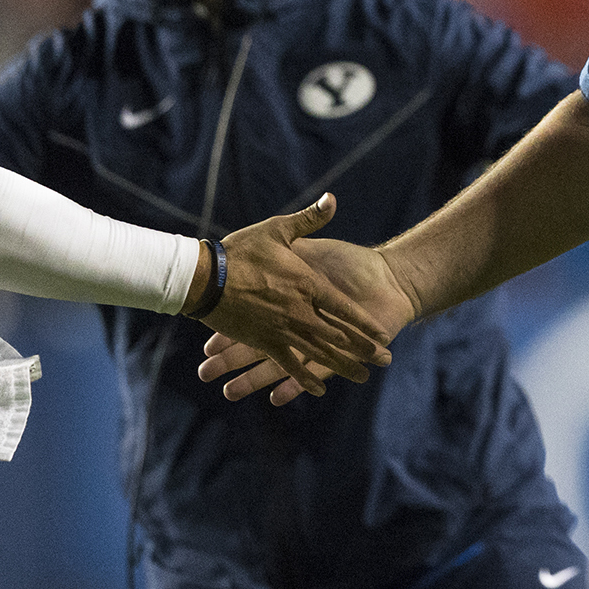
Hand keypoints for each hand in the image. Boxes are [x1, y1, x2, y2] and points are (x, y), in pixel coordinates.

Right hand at [195, 195, 394, 394]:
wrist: (205, 277)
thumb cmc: (242, 250)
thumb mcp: (278, 230)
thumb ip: (309, 219)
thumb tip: (332, 200)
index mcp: (307, 284)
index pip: (344, 309)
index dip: (364, 323)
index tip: (382, 334)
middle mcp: (300, 311)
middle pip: (338, 336)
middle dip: (362, 349)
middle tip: (383, 360)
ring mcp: (283, 330)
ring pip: (319, 353)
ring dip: (342, 366)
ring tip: (362, 377)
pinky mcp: (264, 342)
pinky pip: (288, 364)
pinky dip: (303, 379)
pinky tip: (319, 389)